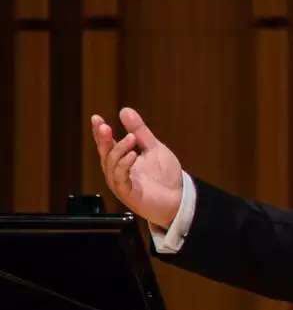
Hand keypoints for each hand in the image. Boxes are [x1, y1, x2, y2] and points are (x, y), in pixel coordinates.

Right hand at [90, 107, 183, 228]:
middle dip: (103, 140)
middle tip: (104, 126)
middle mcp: (117, 172)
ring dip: (119, 150)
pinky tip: (132, 155)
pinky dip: (125, 166)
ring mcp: (121, 184)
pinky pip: (121, 179)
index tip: (96, 118)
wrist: (179, 198)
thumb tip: (124, 110)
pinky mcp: (129, 194)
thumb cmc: (164, 176)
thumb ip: (139, 131)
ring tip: (130, 139)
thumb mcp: (153, 147)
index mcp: (121, 161)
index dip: (100, 132)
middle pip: (105, 154)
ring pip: (112, 166)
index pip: (107, 145)